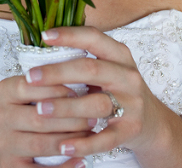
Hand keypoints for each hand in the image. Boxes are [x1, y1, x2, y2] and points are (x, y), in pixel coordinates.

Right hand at [0, 73, 89, 165]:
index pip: (28, 85)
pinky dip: (65, 166)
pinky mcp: (10, 165)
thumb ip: (50, 85)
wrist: (10, 139)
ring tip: (91, 138)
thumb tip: (83, 81)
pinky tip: (81, 161)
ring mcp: (3, 142)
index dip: (56, 89)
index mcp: (4, 92)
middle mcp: (0, 116)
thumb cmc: (30, 111)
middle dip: (71, 119)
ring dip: (70, 141)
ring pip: (40, 143)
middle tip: (94, 119)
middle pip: (38, 117)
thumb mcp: (34, 92)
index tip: (79, 93)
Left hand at [25, 26, 167, 158]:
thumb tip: (37, 47)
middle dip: (57, 73)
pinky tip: (62, 146)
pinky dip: (83, 144)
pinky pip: (105, 138)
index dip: (69, 35)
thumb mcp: (104, 68)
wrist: (151, 122)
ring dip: (65, 108)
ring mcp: (132, 104)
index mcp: (118, 55)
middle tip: (30, 77)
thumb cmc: (115, 89)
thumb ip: (79, 58)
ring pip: (96, 104)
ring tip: (39, 110)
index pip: (93, 38)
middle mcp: (128, 76)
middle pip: (90, 70)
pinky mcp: (131, 130)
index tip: (43, 36)